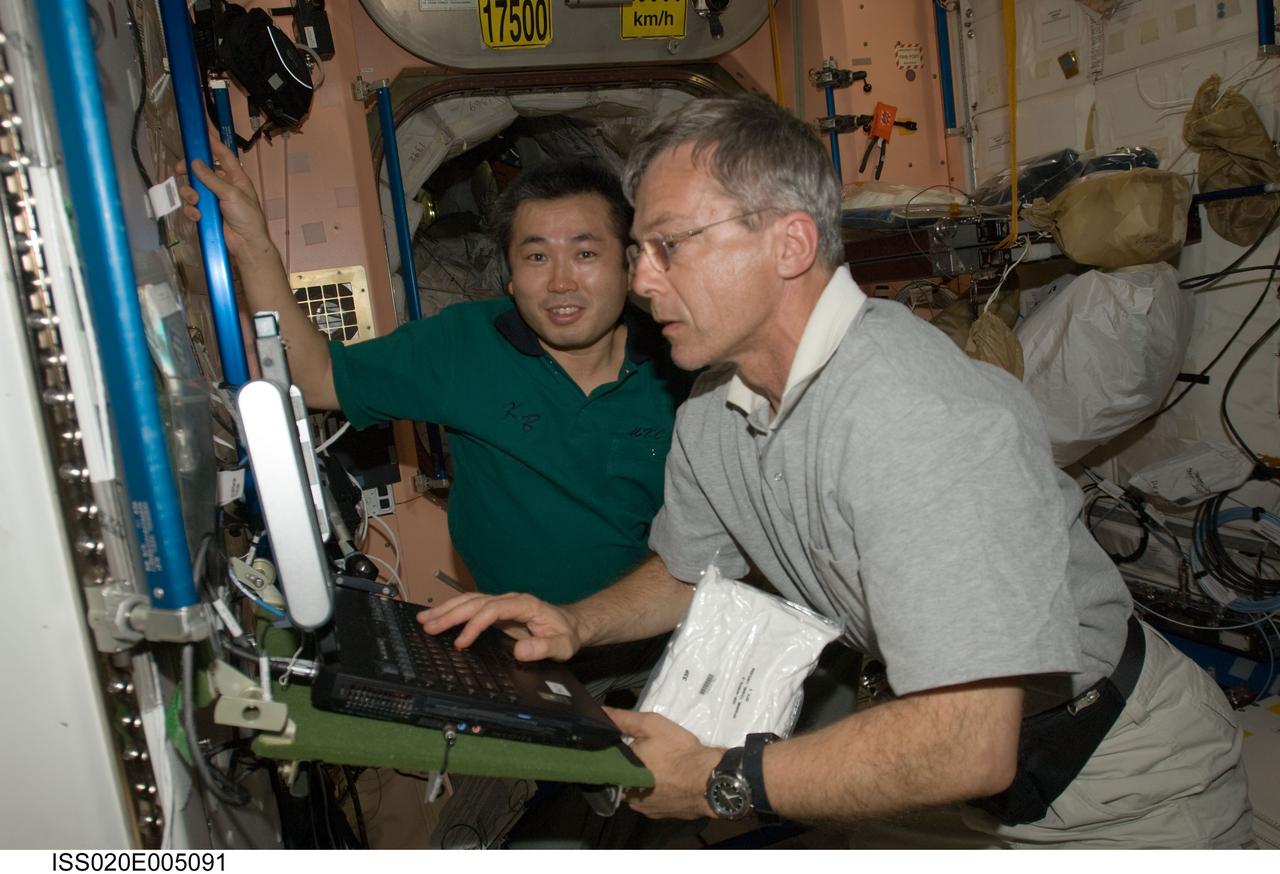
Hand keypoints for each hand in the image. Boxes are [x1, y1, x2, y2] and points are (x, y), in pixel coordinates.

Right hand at [175, 138, 273, 262]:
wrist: (246, 244)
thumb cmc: (246, 217)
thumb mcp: (231, 194)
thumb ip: (211, 178)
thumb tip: (195, 162)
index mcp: (236, 178)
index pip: (224, 156)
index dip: (213, 144)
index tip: (200, 135)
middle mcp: (224, 186)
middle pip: (202, 171)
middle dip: (190, 171)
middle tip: (179, 170)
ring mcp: (215, 200)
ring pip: (194, 189)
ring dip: (190, 194)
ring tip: (196, 201)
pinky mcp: (207, 214)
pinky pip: (192, 207)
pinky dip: (192, 210)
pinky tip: (198, 216)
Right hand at [417, 592, 582, 662]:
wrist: (571, 624)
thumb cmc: (566, 634)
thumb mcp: (562, 646)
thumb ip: (544, 648)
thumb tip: (519, 651)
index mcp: (525, 605)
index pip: (493, 610)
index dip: (475, 624)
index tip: (462, 642)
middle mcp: (510, 600)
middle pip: (476, 602)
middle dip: (451, 614)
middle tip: (428, 626)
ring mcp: (503, 604)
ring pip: (470, 601)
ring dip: (446, 610)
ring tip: (424, 619)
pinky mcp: (497, 611)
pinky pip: (472, 608)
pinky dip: (453, 611)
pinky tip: (438, 617)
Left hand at [605, 707, 721, 820]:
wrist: (712, 779)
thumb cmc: (679, 752)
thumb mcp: (651, 725)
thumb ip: (624, 720)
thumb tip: (600, 712)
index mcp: (623, 779)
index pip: (610, 767)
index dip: (617, 756)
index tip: (625, 746)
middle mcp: (631, 800)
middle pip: (626, 779)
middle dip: (633, 767)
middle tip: (647, 753)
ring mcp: (649, 811)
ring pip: (641, 791)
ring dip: (647, 780)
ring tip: (660, 765)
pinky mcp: (665, 815)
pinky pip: (657, 800)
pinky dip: (661, 790)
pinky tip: (671, 779)